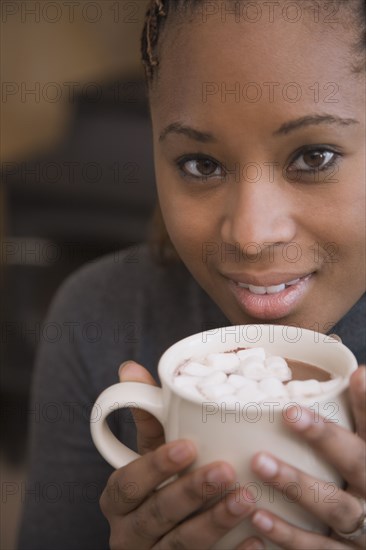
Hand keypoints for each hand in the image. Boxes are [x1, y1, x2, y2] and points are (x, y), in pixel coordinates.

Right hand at [100, 361, 254, 548]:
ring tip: (248, 500)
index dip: (155, 466)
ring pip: (180, 546)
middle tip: (226, 470)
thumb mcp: (150, 453)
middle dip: (191, 493)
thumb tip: (129, 367)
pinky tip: (258, 540)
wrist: (163, 540)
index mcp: (118, 498)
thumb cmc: (160, 485)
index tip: (187, 446)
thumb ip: (146, 417)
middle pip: (156, 516)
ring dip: (215, 522)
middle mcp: (129, 532)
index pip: (128, 483)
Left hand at [239, 365, 365, 549]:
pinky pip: (318, 549)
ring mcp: (364, 531)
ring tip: (260, 463)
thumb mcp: (365, 454)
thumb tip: (359, 372)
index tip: (356, 375)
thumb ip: (363, 418)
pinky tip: (258, 517)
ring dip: (297, 484)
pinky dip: (289, 536)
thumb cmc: (365, 483)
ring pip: (334, 507)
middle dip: (326, 439)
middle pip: (358, 464)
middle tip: (291, 414)